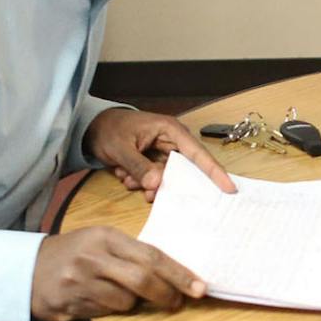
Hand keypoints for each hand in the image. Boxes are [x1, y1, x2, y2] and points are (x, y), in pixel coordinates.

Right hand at [31, 226, 204, 320]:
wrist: (26, 269)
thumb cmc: (74, 253)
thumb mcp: (100, 241)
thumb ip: (131, 253)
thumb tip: (174, 273)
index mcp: (105, 236)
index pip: (151, 255)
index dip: (179, 273)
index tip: (200, 287)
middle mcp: (92, 257)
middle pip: (142, 280)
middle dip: (166, 294)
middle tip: (177, 302)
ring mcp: (79, 281)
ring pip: (125, 302)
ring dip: (133, 303)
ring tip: (121, 293)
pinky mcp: (69, 303)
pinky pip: (106, 313)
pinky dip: (111, 310)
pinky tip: (98, 299)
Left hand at [86, 108, 233, 200]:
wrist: (92, 128)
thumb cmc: (108, 129)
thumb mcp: (120, 147)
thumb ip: (138, 166)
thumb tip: (156, 184)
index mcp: (170, 130)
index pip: (198, 153)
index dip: (214, 172)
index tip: (229, 188)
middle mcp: (171, 142)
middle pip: (183, 171)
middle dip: (165, 183)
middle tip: (147, 192)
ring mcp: (163, 153)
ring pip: (167, 179)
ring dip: (146, 183)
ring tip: (126, 176)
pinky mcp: (154, 163)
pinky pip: (155, 180)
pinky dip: (140, 182)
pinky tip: (124, 173)